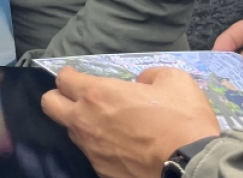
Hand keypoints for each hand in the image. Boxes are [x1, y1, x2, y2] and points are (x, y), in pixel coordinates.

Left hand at [42, 67, 220, 177]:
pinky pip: (91, 155)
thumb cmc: (182, 121)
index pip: (63, 79)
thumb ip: (150, 75)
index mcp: (97, 94)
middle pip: (49, 104)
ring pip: (70, 132)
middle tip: (78, 98)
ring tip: (106, 125)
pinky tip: (119, 148)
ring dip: (82, 124)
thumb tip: (141, 82)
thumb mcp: (174, 81)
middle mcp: (85, 121)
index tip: (78, 76)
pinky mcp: (101, 172)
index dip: (69, 75)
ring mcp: (91, 150)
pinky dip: (100, 148)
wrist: (193, 167)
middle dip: (59, 97)